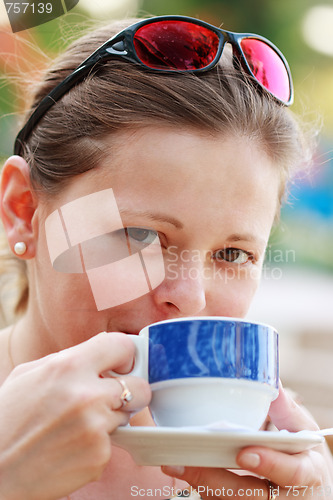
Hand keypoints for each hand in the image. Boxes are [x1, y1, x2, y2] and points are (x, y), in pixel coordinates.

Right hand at [0, 332, 150, 499]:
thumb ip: (68, 359)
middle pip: (139, 386)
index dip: (124, 354)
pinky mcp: (99, 456)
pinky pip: (111, 444)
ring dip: (109, 419)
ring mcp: (96, 428)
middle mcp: (87, 395)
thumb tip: (100, 351)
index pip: (121, 345)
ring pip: (126, 416)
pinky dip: (96, 446)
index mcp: (69, 367)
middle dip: (129, 391)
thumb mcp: (29, 374)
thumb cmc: (8, 419)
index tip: (121, 365)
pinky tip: (71, 447)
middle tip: (109, 397)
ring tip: (77, 425)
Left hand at [162, 382, 332, 498]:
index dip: (268, 463)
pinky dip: (202, 487)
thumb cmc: (303, 457)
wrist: (311, 493)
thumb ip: (285, 408)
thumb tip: (269, 377)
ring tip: (174, 462)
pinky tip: (182, 470)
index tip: (243, 451)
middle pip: (249, 495)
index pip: (291, 473)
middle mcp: (287, 498)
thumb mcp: (302, 432)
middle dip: (215, 479)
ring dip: (201, 484)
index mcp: (307, 474)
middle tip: (184, 459)